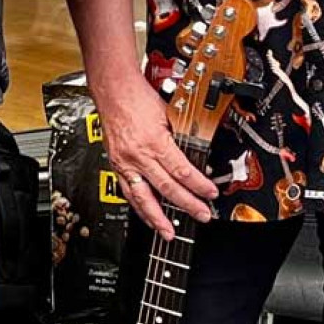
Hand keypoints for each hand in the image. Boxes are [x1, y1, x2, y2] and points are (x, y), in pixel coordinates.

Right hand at [95, 84, 216, 238]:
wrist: (113, 91)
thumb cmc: (139, 98)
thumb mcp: (169, 115)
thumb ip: (181, 137)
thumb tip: (196, 156)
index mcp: (154, 141)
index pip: (181, 170)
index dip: (198, 185)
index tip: (210, 194)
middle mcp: (138, 155)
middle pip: (166, 188)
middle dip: (186, 205)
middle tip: (201, 216)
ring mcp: (125, 162)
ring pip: (142, 197)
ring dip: (157, 218)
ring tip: (169, 232)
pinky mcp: (116, 164)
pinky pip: (128, 191)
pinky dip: (139, 207)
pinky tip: (147, 216)